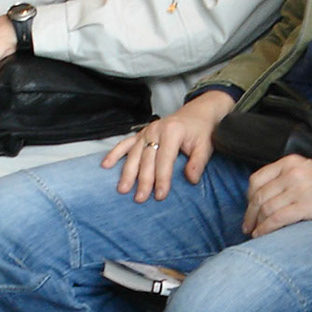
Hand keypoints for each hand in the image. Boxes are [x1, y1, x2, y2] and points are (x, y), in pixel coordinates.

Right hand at [103, 88, 235, 200]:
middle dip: (143, 180)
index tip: (160, 195)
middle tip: (140, 198)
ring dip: (127, 172)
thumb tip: (191, 179)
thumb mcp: (205, 146)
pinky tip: (106, 165)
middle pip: (147, 159)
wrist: (197, 113)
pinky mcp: (141, 134)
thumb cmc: (201, 131)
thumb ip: (198, 162)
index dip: (162, 178)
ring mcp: (146, 131)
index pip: (165, 160)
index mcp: (173, 132)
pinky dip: (114, 154)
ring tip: (122, 189)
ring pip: (134, 154)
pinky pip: (124, 143)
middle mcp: (156, 130)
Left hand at [243, 153, 311, 236]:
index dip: (248, 197)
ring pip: (267, 208)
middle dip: (250, 214)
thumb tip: (256, 199)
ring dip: (257, 223)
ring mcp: (299, 190)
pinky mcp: (306, 206)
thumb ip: (281, 178)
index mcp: (288, 163)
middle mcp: (292, 174)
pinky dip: (266, 228)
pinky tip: (261, 234)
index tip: (249, 209)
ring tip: (254, 233)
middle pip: (260, 196)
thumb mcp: (300, 170)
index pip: (257, 179)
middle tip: (247, 226)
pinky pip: (278, 219)